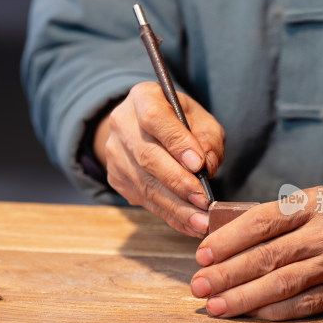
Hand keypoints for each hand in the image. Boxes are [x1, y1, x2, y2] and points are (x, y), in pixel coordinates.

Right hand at [94, 82, 224, 236]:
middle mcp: (122, 124)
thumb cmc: (178, 120)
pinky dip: (169, 215)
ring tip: (201, 222)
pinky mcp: (116, 178)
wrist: (142, 127)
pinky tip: (189, 224)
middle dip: (178, 182)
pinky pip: (144, 199)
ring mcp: (115, 153)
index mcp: (143, 97)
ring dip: (176, 207)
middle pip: (147, 157)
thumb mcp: (198, 118)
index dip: (176, 143)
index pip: (155, 119)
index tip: (198, 164)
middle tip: (204, 201)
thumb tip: (208, 166)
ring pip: (145, 184)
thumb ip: (207, 138)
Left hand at [191, 165, 322, 319]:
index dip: (227, 240)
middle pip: (267, 257)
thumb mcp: (317, 197)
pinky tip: (251, 314)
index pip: (261, 222)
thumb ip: (279, 216)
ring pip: (283, 284)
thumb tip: (227, 239)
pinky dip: (275, 311)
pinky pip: (306, 304)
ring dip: (244, 297)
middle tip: (198, 285)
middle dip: (227, 274)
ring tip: (215, 305)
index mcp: (313, 204)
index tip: (202, 255)